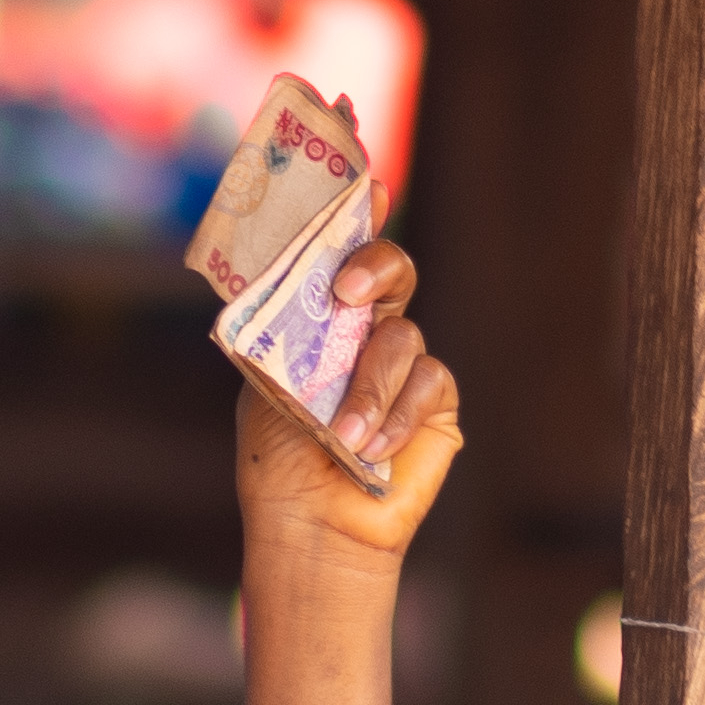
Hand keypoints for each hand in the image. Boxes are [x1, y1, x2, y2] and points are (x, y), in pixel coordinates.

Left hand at [237, 238, 461, 564]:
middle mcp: (370, 331)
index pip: (343, 250)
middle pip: (394, 269)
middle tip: (349, 289)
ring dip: (368, 388)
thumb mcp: (268, 377)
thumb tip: (300, 268)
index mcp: (325, 318)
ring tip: (341, 436)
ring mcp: (406, 365)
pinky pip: (428, 383)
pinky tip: (369, 451)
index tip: (366, 181)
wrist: (310, 523)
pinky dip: (394, 416)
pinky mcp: (436, 403)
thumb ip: (288, 324)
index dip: (359, 209)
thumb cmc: (279, 455)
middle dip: (376, 265)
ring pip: (405, 338)